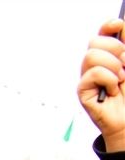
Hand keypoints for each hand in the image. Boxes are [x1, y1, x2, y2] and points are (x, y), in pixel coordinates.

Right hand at [79, 19, 124, 150]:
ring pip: (91, 56)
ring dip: (113, 67)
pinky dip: (109, 80)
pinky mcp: (82, 90)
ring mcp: (87, 77)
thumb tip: (121, 27)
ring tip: (120, 80)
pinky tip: (113, 90)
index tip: (118, 25)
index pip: (103, 33)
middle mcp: (96, 64)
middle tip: (124, 67)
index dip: (108, 26)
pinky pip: (93, 74)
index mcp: (110, 55)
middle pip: (94, 42)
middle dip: (114, 50)